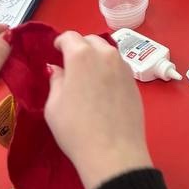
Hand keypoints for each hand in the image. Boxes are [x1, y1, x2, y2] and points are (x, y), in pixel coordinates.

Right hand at [44, 32, 151, 188]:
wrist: (113, 152)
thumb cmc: (76, 129)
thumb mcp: (53, 105)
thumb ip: (56, 80)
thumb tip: (58, 69)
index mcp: (82, 55)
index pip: (69, 37)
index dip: (60, 42)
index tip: (55, 52)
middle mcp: (106, 54)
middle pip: (90, 40)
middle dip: (79, 47)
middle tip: (70, 64)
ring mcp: (123, 67)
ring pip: (107, 52)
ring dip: (96, 57)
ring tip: (88, 76)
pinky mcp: (134, 82)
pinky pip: (118, 67)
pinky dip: (109, 70)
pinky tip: (103, 88)